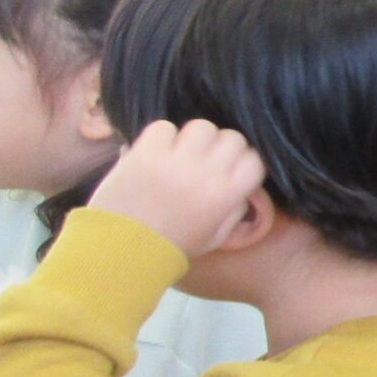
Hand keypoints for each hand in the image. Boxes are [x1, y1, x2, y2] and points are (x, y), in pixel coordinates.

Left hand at [88, 120, 266, 259]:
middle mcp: (205, 173)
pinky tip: (158, 152)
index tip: (234, 168)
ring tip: (182, 152)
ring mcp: (174, 161)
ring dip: (195, 137)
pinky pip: (164, 127)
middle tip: (208, 158)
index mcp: (225, 194)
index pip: (255, 159)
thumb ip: (235, 211)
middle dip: (223, 146)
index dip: (246, 160)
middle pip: (232, 137)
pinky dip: (162, 136)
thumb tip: (242, 189)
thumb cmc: (172, 246)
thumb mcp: (216, 237)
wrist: (121, 249)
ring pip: (201, 126)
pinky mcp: (145, 153)